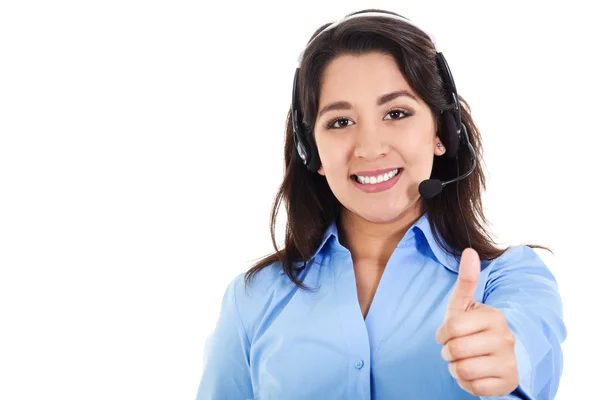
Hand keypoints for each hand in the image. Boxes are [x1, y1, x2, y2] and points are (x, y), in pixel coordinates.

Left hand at [435, 248, 518, 396]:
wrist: (496, 356)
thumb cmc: (473, 327)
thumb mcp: (465, 304)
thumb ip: (467, 280)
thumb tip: (469, 250)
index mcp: (494, 317)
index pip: (452, 327)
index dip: (443, 333)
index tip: (448, 333)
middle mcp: (505, 339)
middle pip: (455, 349)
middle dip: (448, 352)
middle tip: (455, 349)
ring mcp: (509, 362)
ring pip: (462, 370)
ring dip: (455, 368)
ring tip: (463, 360)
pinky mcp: (507, 383)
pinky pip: (473, 387)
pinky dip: (466, 383)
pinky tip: (473, 373)